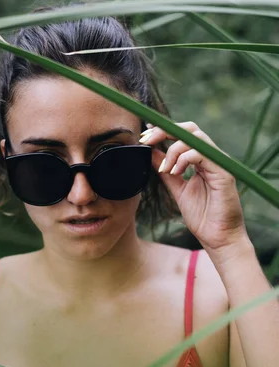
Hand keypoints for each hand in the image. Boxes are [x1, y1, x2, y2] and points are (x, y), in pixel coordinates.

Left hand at [140, 121, 247, 251]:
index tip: (143, 137)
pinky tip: (175, 172)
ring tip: (164, 169)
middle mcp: (212, 157)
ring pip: (195, 138)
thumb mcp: (177, 188)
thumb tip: (150, 153)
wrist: (218, 238)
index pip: (183, 134)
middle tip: (146, 142)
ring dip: (173, 149)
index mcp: (202, 160)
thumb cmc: (202, 216)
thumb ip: (165, 170)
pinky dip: (184, 159)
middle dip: (164, 131)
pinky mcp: (224, 172)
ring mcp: (219, 163)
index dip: (162, 131)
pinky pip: (202, 154)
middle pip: (190, 128)